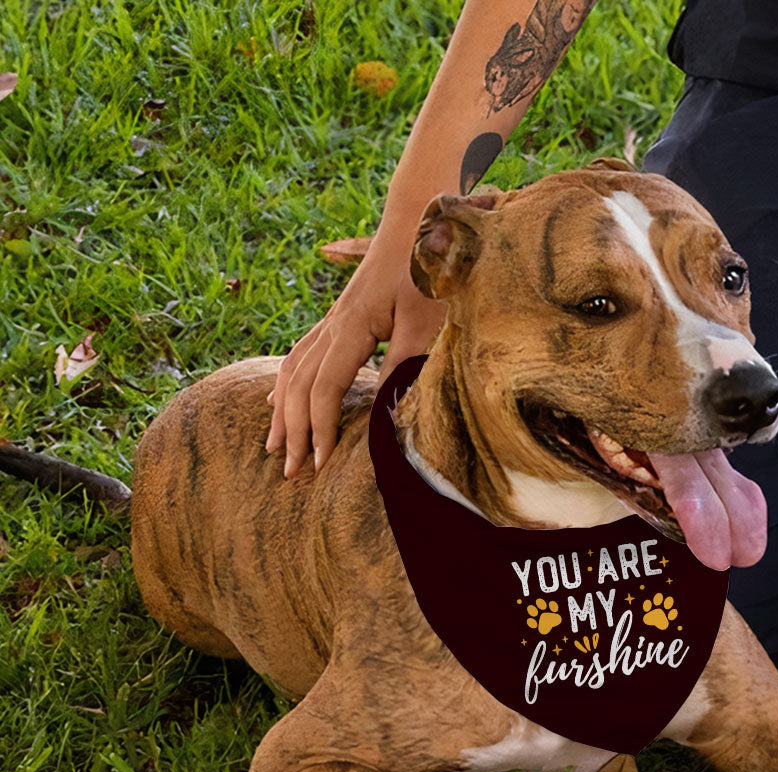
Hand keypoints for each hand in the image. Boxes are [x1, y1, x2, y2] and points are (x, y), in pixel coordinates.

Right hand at [266, 246, 446, 476]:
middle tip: (291, 472)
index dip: (321, 429)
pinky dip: (287, 383)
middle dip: (293, 431)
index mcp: (350, 327)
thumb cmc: (429, 270)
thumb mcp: (426, 321)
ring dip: (283, 411)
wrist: (420, 221)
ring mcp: (332, 320)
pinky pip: (300, 355)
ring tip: (275, 445)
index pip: (324, 389)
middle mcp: (333, 325)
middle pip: (298, 385)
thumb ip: (406, 365)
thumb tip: (386, 413)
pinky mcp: (340, 317)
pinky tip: (278, 398)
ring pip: (292, 370)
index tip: (321, 465)